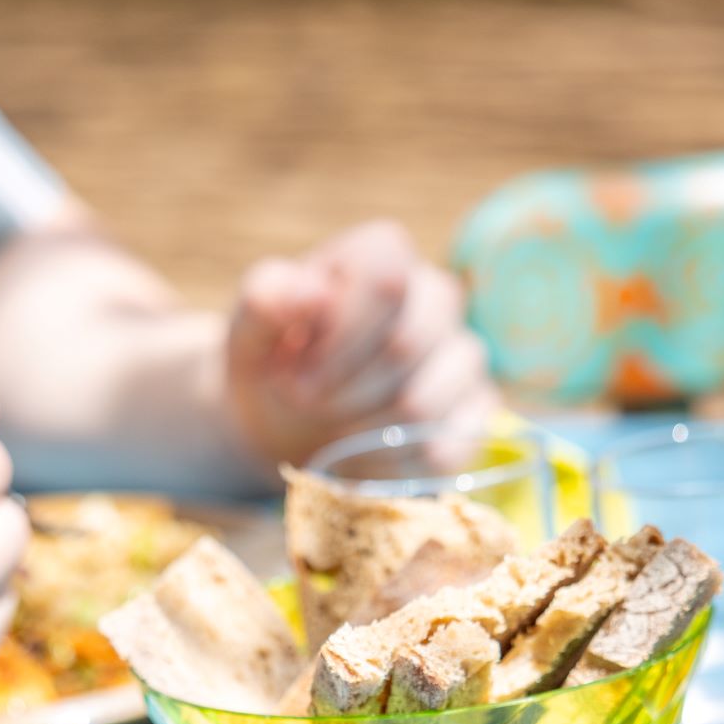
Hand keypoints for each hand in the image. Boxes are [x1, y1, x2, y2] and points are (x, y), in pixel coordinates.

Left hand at [226, 222, 494, 469]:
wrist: (287, 420)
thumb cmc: (275, 362)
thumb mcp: (250, 329)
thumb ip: (268, 299)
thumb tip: (310, 291)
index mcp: (384, 258)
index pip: (387, 280)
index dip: (339, 335)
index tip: (295, 370)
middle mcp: (436, 298)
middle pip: (406, 346)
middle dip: (341, 391)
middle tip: (305, 404)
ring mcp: (462, 358)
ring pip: (424, 403)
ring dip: (361, 431)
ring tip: (332, 428)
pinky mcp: (473, 417)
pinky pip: (447, 448)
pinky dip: (392, 466)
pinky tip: (363, 457)